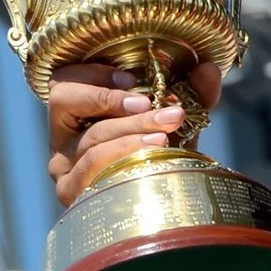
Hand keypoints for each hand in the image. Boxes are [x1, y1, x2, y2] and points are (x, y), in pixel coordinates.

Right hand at [46, 61, 223, 206]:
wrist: (163, 201)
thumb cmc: (161, 150)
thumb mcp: (175, 118)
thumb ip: (193, 92)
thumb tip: (209, 69)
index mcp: (74, 110)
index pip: (64, 80)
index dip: (93, 74)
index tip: (132, 79)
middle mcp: (61, 136)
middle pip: (71, 105)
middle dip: (120, 103)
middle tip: (162, 110)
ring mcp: (62, 166)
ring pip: (88, 139)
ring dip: (129, 134)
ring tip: (163, 137)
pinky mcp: (69, 190)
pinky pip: (89, 169)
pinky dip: (121, 157)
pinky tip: (151, 155)